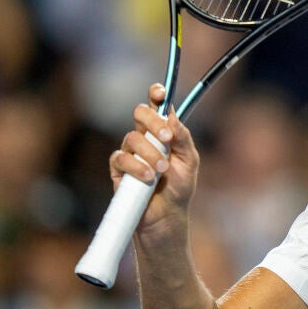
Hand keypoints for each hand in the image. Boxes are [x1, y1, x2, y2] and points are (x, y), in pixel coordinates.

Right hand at [110, 84, 200, 234]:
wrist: (167, 215)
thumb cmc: (179, 187)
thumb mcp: (189, 161)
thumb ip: (182, 138)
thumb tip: (172, 116)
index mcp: (163, 132)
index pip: (157, 106)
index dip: (156, 95)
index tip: (160, 92)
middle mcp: (145, 138)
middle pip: (139, 113)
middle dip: (152, 121)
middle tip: (166, 137)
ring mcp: (130, 152)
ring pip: (132, 138)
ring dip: (150, 152)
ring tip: (162, 170)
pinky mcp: (118, 169)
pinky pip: (120, 159)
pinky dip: (136, 166)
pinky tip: (148, 177)